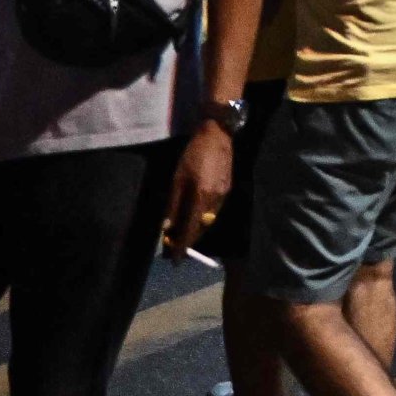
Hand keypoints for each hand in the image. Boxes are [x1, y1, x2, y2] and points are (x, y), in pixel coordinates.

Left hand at [163, 117, 234, 258]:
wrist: (217, 135)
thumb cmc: (192, 154)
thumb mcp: (177, 179)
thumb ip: (173, 205)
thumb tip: (167, 227)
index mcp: (200, 197)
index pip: (190, 229)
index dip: (182, 247)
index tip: (176, 261)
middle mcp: (215, 200)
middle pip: (202, 228)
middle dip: (189, 241)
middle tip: (175, 248)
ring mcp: (224, 195)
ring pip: (209, 221)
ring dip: (197, 230)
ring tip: (183, 234)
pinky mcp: (228, 189)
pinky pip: (215, 211)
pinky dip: (204, 219)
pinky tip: (196, 216)